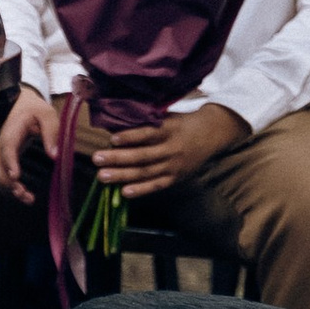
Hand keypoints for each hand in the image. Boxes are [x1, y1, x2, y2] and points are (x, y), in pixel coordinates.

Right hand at [0, 91, 61, 199]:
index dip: (9, 162)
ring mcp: (1, 152)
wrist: (20, 104)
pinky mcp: (5, 159)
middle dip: (7, 181)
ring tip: (28, 198)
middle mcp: (2, 143)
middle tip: (24, 192)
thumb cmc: (34, 109)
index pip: (7, 146)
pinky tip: (26, 195)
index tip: (15, 176)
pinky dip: (12, 187)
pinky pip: (3, 175)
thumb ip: (52, 132)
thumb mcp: (47, 113)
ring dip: (9, 188)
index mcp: (12, 129)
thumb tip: (54, 155)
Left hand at [90, 101, 244, 200]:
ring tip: (102, 176)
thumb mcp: (169, 116)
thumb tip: (118, 125)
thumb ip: (148, 121)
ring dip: (122, 175)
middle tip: (97, 159)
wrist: (212, 134)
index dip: (131, 137)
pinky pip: (157, 185)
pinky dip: (141, 189)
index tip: (112, 139)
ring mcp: (174, 165)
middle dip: (118, 158)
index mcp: (171, 129)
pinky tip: (124, 192)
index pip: (149, 133)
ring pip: (146, 172)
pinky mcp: (176, 177)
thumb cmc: (183, 123)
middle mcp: (172, 149)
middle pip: (143, 155)